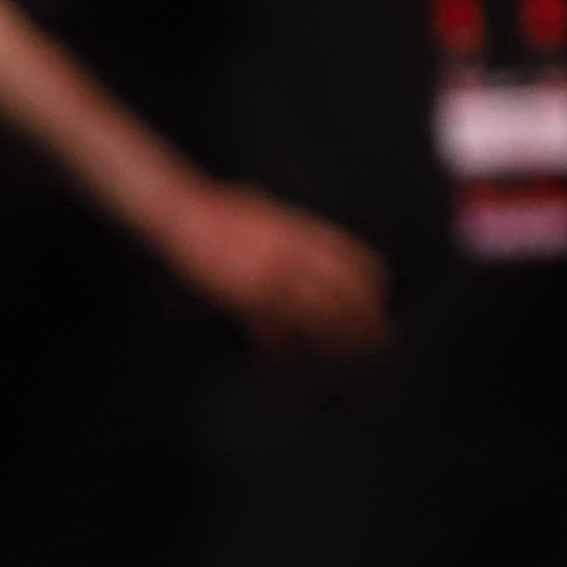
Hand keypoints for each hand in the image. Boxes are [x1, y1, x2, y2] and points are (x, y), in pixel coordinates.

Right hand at [165, 180, 392, 358]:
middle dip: (363, 316)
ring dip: (334, 336)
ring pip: (313, 313)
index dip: (370, 279)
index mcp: (300, 229)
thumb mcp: (268, 208)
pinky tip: (287, 359)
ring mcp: (268, 276)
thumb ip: (289, 225)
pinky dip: (280, 345)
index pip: (351, 256)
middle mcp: (291, 253)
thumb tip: (305, 235)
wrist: (184, 212)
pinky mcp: (242, 297)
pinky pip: (269, 328)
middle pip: (340, 290)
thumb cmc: (221, 207)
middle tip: (382, 338)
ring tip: (350, 354)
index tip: (380, 296)